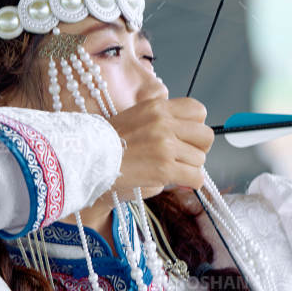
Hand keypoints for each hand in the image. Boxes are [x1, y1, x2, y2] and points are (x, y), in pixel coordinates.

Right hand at [103, 82, 214, 199]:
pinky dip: (190, 182)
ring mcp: (166, 146)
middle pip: (206, 136)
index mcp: (158, 107)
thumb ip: (161, 120)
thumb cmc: (106, 141)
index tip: (186, 137)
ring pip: (200, 159)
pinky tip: (178, 182)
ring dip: (190, 167)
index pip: (198, 110)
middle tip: (184, 156)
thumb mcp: (136, 116)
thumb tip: (187, 133)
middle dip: (199, 148)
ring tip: (171, 169)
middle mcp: (164, 123)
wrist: (85, 157)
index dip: (196, 126)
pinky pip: (196, 177)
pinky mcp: (164, 168)